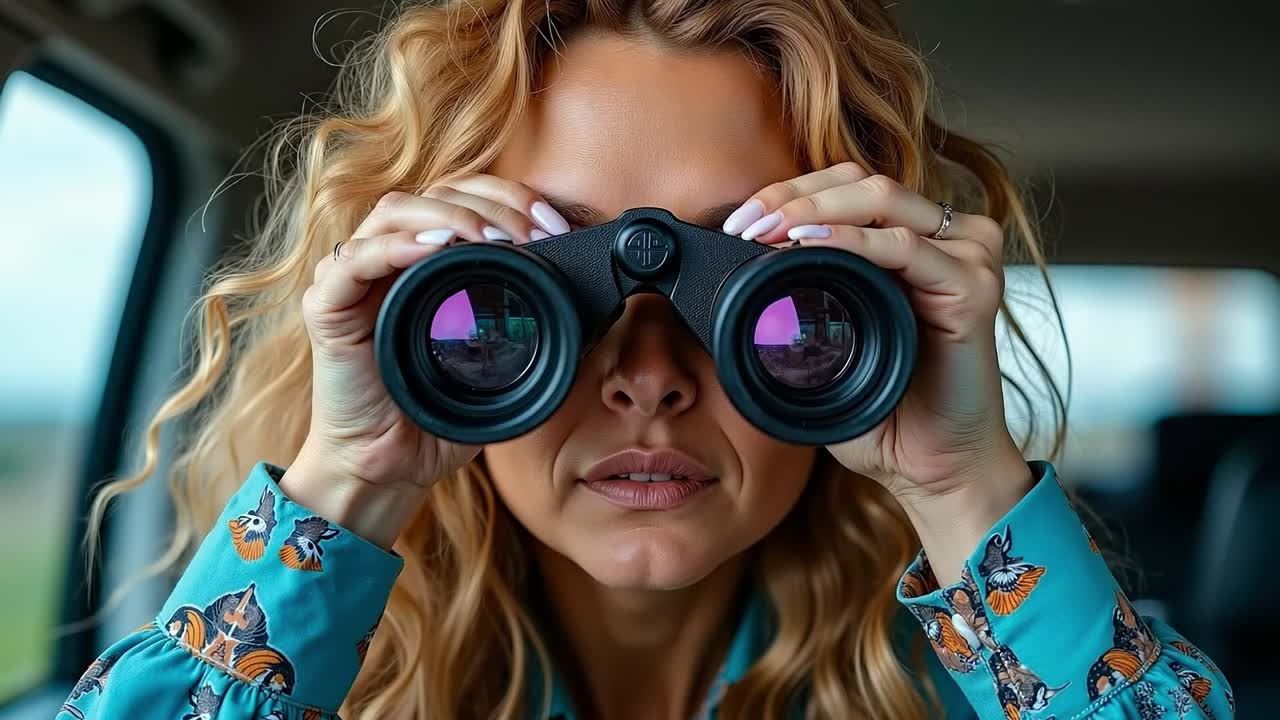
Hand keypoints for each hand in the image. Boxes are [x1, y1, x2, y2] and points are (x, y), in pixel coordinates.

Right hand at [286, 173, 571, 546]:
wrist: (389, 468)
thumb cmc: (436, 416)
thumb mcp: (498, 365)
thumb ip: (531, 330)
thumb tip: (591, 311)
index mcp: (428, 263)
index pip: (467, 200)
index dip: (510, 199)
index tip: (554, 225)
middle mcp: (390, 260)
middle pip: (435, 193)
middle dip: (491, 202)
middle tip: (533, 230)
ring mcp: (354, 280)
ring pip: (395, 212)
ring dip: (450, 216)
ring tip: (491, 237)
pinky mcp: (327, 307)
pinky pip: (353, 261)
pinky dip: (394, 247)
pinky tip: (432, 249)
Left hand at [724, 162, 1032, 519]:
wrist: (932, 469)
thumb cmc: (885, 410)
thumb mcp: (828, 346)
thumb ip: (799, 305)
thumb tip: (734, 282)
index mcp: (911, 244)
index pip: (849, 187)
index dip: (792, 191)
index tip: (738, 220)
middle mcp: (944, 240)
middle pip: (862, 182)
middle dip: (793, 194)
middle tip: (744, 223)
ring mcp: (965, 259)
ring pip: (882, 199)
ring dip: (814, 209)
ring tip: (766, 230)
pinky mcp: (974, 288)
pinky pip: (905, 246)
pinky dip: (851, 241)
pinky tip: (808, 245)